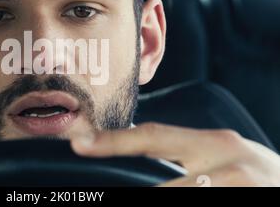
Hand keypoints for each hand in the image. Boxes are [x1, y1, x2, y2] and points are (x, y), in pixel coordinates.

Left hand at [71, 123, 279, 186]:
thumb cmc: (256, 176)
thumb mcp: (225, 156)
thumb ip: (187, 154)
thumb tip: (141, 148)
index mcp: (214, 144)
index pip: (154, 136)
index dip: (115, 140)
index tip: (80, 143)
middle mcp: (227, 166)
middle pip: (164, 186)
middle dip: (139, 191)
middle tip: (97, 193)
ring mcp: (240, 191)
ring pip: (179, 196)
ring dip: (164, 196)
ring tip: (181, 187)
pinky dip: (188, 204)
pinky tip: (191, 192)